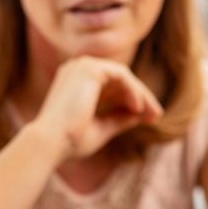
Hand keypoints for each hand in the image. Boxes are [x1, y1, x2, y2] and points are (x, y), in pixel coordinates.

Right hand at [33, 56, 162, 159]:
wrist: (50, 143)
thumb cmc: (70, 141)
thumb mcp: (101, 128)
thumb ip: (119, 119)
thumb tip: (140, 115)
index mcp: (75, 83)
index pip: (111, 87)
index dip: (132, 101)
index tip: (150, 118)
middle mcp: (76, 70)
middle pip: (120, 80)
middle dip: (141, 98)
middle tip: (157, 116)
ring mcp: (82, 66)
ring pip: (123, 76)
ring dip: (141, 95)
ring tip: (152, 114)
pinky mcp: (90, 69)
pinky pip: (122, 76)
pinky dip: (133, 91)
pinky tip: (139, 108)